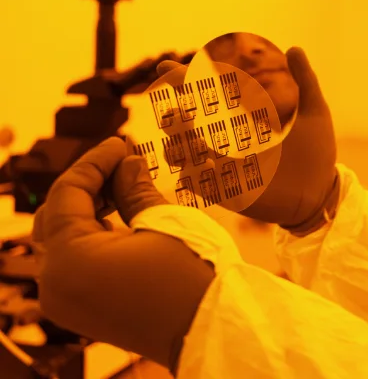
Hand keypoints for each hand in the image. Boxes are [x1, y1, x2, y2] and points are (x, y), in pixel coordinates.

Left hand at [31, 137, 214, 371]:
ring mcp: (65, 301)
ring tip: (126, 185)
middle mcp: (55, 284)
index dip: (95, 161)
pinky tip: (123, 217)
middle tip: (123, 160)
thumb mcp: (163, 220)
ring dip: (91, 209)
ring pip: (65, 239)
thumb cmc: (192, 271)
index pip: (67, 193)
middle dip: (90, 184)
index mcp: (69, 259)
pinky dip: (93, 236)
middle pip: (58, 216)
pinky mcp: (81, 310)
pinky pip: (75, 263)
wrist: (213, 326)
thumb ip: (134, 188)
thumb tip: (125, 163)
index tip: (122, 141)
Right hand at [157, 47, 339, 231]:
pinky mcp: (227, 192)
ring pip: (179, 154)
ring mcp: (223, 167)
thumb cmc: (316, 151)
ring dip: (178, 145)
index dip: (180, 80)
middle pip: (179, 127)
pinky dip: (193, 174)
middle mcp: (225, 141)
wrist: (323, 189)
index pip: (203, 96)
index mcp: (240, 118)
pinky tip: (208, 166)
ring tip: (193, 143)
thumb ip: (304, 81)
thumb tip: (294, 48)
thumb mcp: (313, 112)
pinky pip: (195, 183)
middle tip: (182, 115)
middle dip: (172, 120)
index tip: (165, 67)